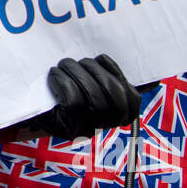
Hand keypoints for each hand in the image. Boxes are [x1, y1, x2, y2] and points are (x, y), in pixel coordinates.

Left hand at [14, 55, 141, 140]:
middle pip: (113, 95)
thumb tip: (152, 78)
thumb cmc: (65, 90)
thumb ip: (116, 80)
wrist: (34, 110)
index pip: (132, 99)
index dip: (118, 73)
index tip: (101, 58)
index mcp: (118, 114)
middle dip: (94, 70)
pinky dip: (64, 83)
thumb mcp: (92, 83)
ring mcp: (88, 129)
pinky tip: (54, 75)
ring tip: (63, 64)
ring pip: (93, 99)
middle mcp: (106, 125)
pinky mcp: (68, 129)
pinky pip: (73, 103)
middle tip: (76, 60)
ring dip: (77, 74)